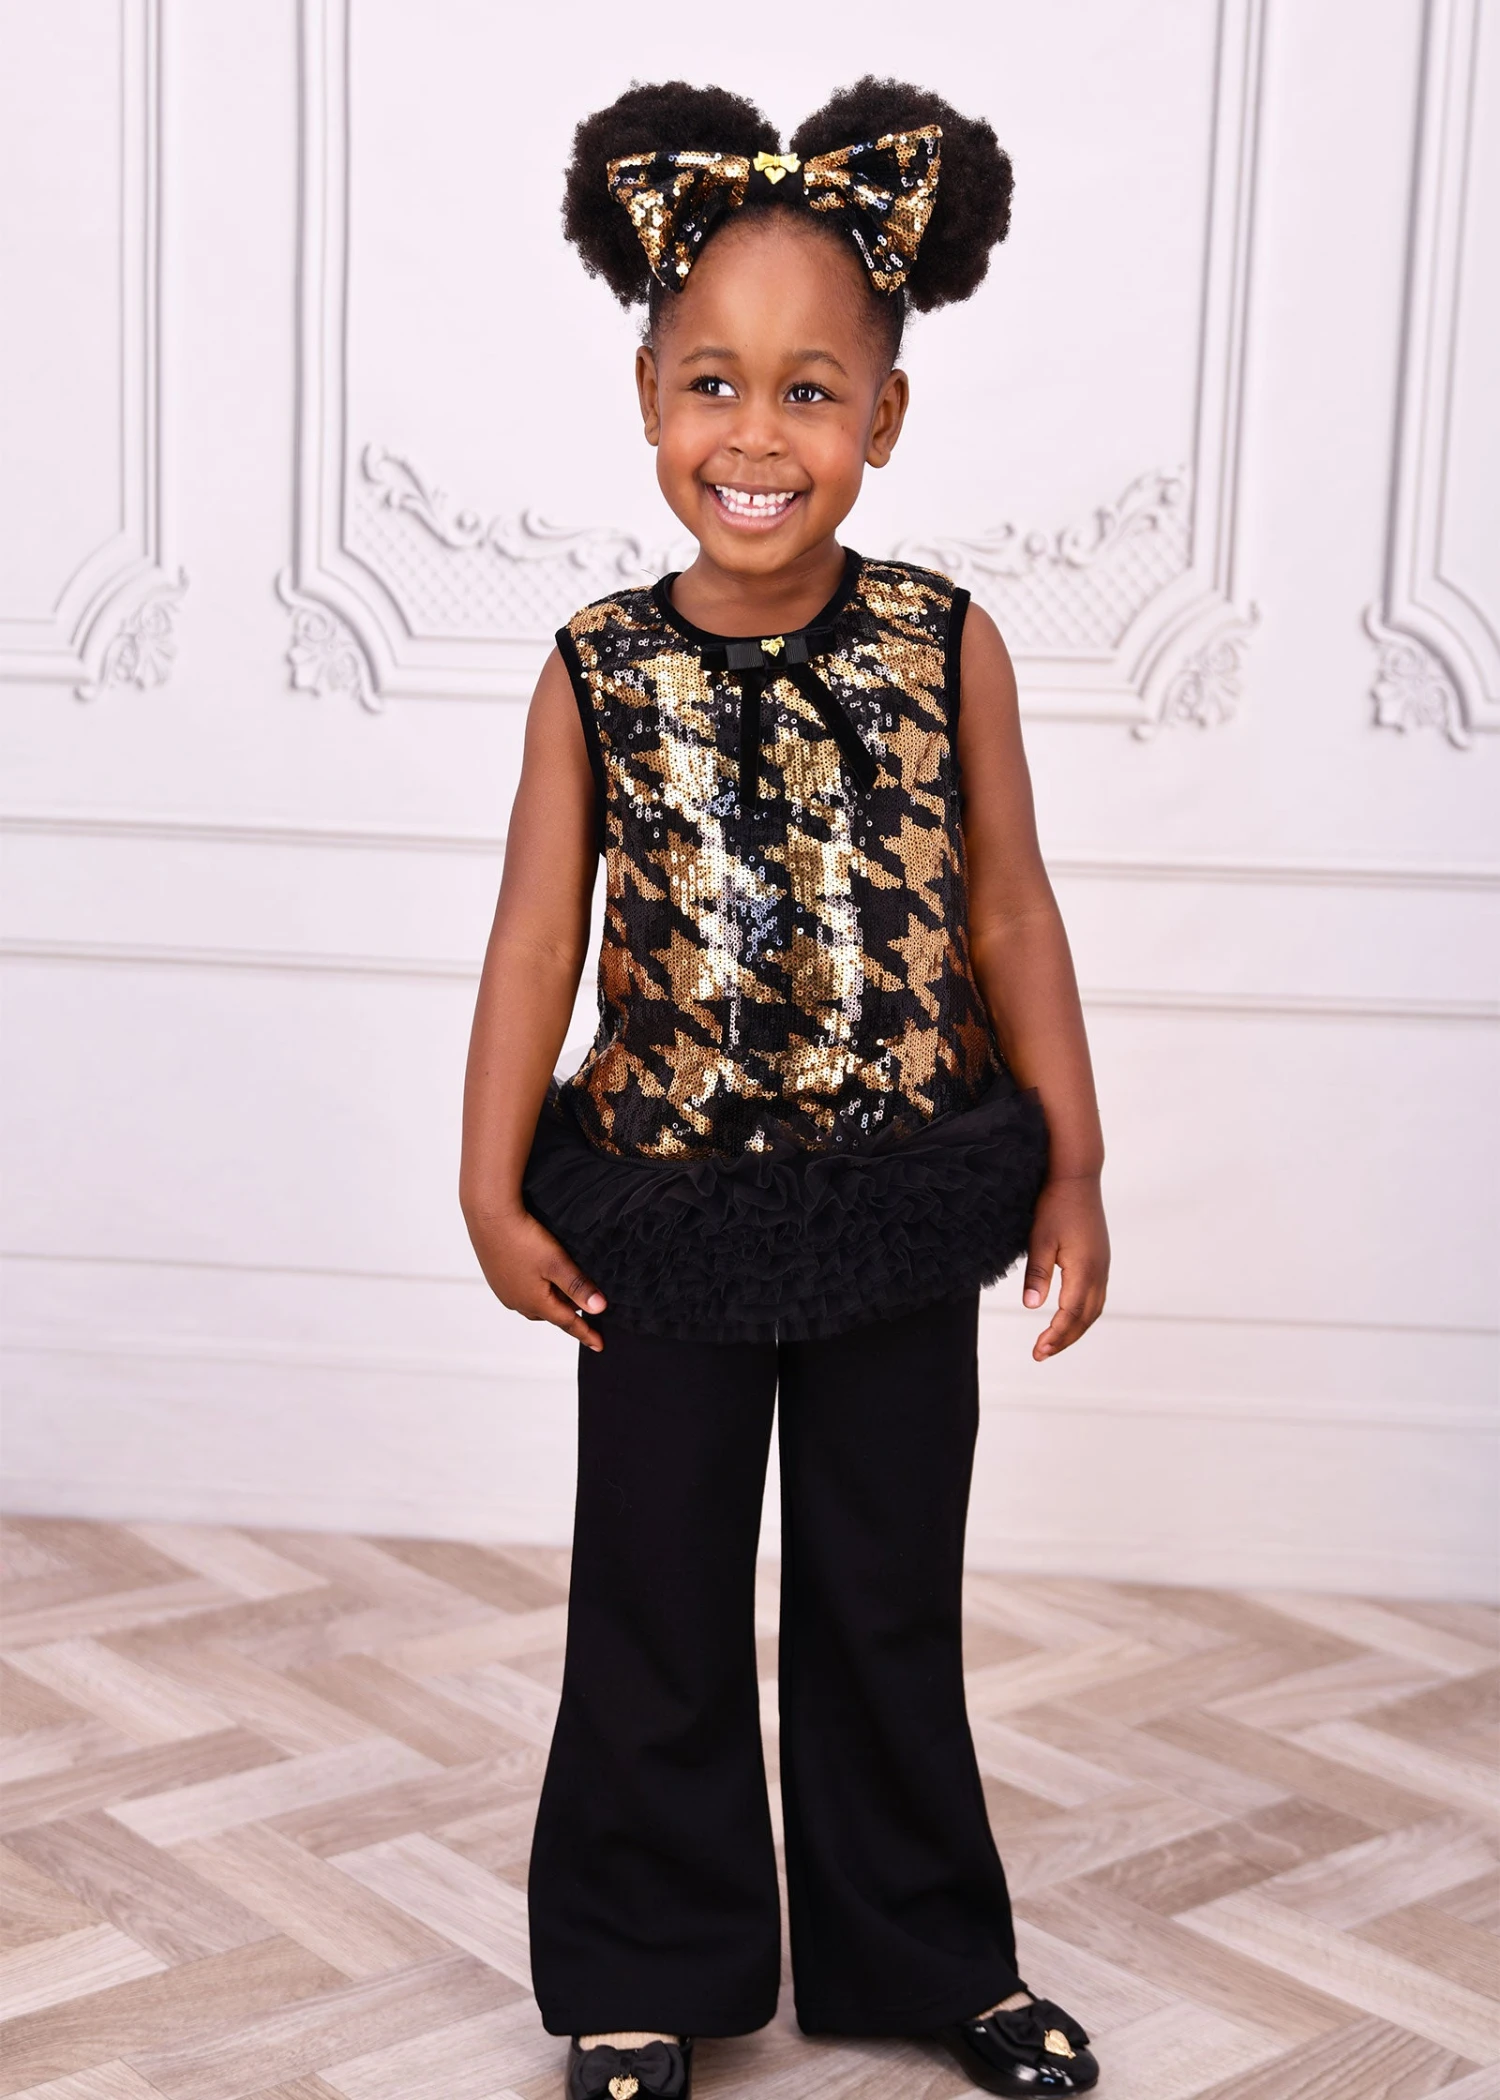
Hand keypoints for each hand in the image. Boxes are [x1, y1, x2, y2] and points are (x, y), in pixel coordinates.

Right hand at [467, 1205, 607, 1350]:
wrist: (489, 1216)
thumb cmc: (522, 1238)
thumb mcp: (557, 1263)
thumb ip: (578, 1287)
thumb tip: (599, 1309)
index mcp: (535, 1303)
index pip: (568, 1323)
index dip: (586, 1333)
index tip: (599, 1345)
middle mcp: (518, 1302)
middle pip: (551, 1313)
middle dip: (567, 1312)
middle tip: (584, 1303)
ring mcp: (505, 1290)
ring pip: (535, 1303)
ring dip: (550, 1300)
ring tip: (563, 1287)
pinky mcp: (497, 1278)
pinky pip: (521, 1292)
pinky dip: (535, 1290)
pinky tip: (539, 1275)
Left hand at [1022, 1173, 1108, 1361]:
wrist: (1077, 1176)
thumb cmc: (1055, 1204)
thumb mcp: (1039, 1239)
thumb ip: (1037, 1274)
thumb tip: (1031, 1307)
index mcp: (1085, 1269)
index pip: (1071, 1314)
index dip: (1056, 1336)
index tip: (1038, 1350)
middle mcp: (1099, 1271)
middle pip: (1085, 1318)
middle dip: (1064, 1339)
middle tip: (1041, 1353)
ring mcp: (1102, 1265)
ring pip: (1094, 1309)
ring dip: (1075, 1328)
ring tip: (1054, 1341)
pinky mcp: (1100, 1258)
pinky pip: (1096, 1296)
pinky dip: (1083, 1313)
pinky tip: (1069, 1316)